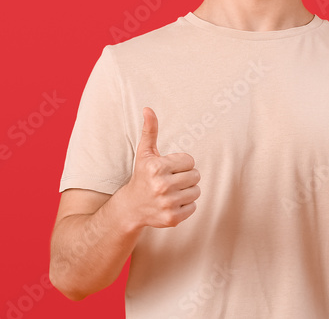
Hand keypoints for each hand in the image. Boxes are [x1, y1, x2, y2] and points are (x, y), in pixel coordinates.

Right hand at [121, 106, 200, 228]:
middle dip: (186, 176)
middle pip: (195, 176)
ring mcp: (167, 204)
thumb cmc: (142, 175)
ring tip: (173, 191)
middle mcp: (162, 186)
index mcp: (157, 168)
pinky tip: (172, 203)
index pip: (189, 160)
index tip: (168, 168)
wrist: (132, 207)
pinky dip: (186, 205)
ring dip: (188, 190)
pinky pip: (194, 206)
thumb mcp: (145, 153)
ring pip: (196, 191)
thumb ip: (150, 130)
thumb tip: (148, 108)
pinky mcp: (172, 219)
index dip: (181, 163)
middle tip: (172, 180)